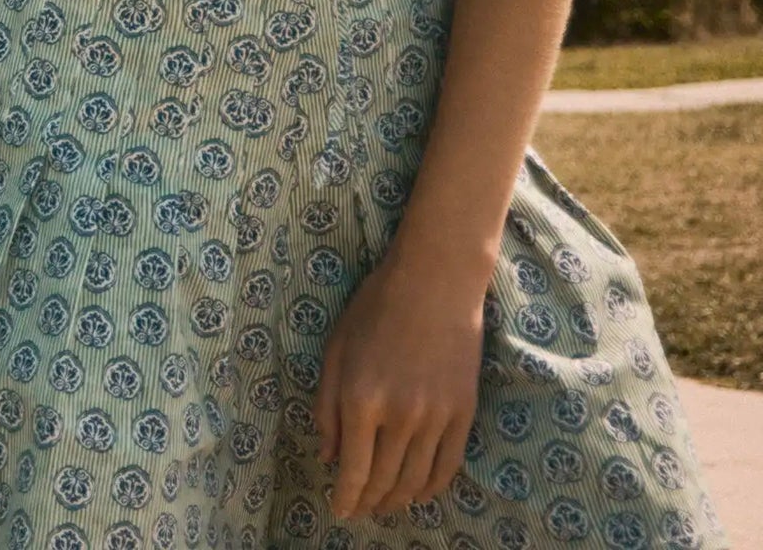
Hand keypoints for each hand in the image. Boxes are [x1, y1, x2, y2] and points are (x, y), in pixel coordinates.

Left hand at [312, 249, 484, 519]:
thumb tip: (330, 456)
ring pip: (415, 482)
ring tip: (386, 504)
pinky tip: (419, 491)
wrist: (436, 278)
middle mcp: (400, 416)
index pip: (353, 472)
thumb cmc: (377, 305)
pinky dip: (432, 488)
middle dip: (368, 503)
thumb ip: (327, 405)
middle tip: (360, 509)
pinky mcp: (464, 412)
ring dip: (397, 501)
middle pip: (383, 482)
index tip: (340, 512)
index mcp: (361, 399)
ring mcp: (436, 416)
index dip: (345, 499)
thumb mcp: (337, 348)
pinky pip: (448, 466)